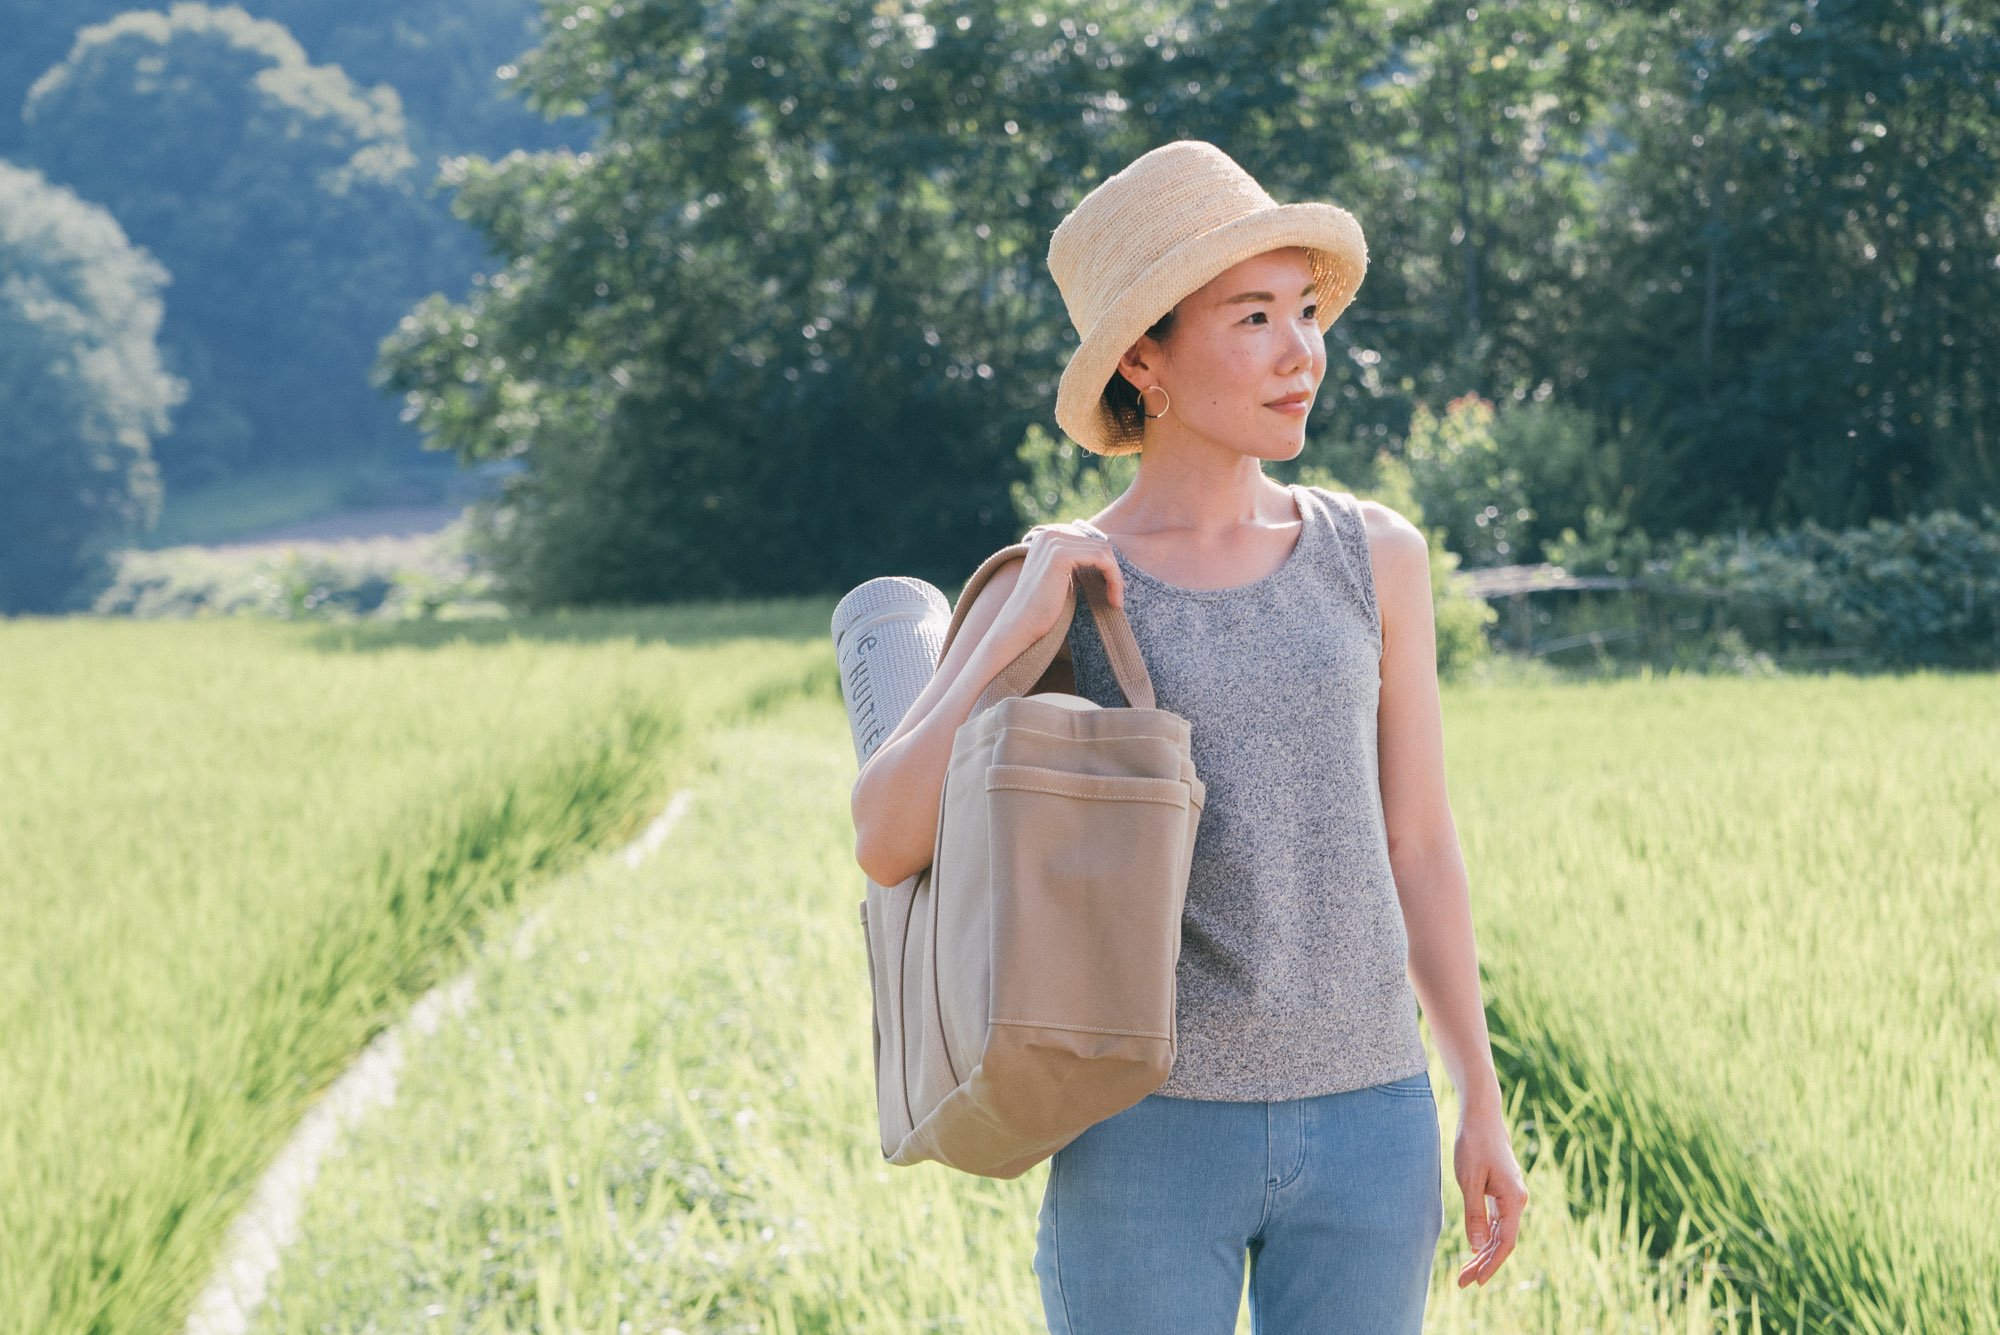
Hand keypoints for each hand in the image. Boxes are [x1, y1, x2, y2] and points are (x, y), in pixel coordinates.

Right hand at [990, 523, 1124, 651]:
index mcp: (1048, 538)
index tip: (1114, 590)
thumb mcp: (1062, 580)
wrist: (1020, 627)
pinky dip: (1114, 579)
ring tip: (1116, 601)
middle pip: (1100, 545)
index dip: (1108, 567)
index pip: (1091, 544)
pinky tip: (1114, 600)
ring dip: (1116, 577)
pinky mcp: (1060, 555)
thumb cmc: (1042, 611)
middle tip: (1117, 598)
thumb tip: (1107, 560)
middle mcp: (1049, 535)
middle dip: (1114, 572)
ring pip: (1104, 552)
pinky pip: (1102, 559)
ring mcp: (1053, 543)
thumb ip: (1077, 565)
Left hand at [1453, 1106, 1527, 1287]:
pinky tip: (1474, 1249)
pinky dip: (1485, 1236)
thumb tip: (1479, 1246)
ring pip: (1499, 1233)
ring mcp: (1511, 1196)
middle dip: (1483, 1263)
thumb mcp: (1469, 1180)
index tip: (1476, 1281)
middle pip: (1503, 1241)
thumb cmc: (1474, 1144)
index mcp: (1514, 1199)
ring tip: (1463, 1272)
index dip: (1492, 1264)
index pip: (1506, 1242)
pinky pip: (1496, 1221)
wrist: (1482, 1116)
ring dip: (1483, 1252)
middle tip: (1461, 1282)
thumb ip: (1474, 1214)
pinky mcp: (1502, 1191)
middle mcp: (1517, 1200)